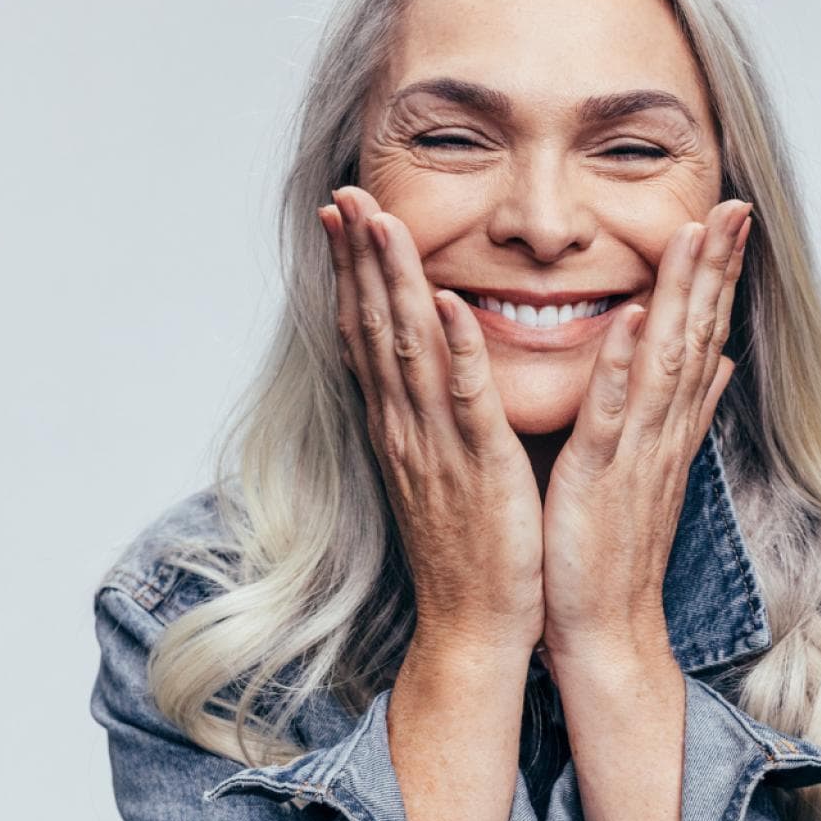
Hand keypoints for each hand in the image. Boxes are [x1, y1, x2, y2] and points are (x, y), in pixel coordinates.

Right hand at [321, 186, 544, 655]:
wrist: (475, 627)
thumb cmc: (473, 550)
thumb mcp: (446, 470)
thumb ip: (441, 415)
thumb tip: (442, 368)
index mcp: (400, 427)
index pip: (365, 333)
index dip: (351, 271)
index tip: (341, 215)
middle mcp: (405, 428)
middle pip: (372, 326)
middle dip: (359, 256)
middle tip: (345, 193)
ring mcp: (435, 446)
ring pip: (407, 348)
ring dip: (392, 282)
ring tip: (381, 221)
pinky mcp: (479, 467)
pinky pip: (465, 399)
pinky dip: (456, 348)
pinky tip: (446, 300)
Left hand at [540, 199, 753, 664]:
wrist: (605, 627)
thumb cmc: (614, 549)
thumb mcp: (653, 469)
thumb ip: (686, 412)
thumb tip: (720, 366)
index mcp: (669, 426)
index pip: (703, 335)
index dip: (718, 273)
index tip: (731, 215)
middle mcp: (663, 431)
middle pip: (698, 334)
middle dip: (715, 266)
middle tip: (733, 204)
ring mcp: (636, 452)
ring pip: (668, 360)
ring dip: (683, 295)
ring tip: (694, 234)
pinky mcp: (600, 477)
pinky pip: (613, 414)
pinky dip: (623, 364)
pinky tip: (634, 318)